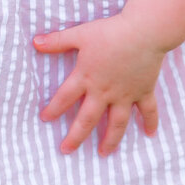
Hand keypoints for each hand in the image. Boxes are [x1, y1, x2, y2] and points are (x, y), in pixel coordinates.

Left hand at [33, 16, 162, 156]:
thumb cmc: (110, 32)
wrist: (143, 32)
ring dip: (110, 140)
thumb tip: (35, 42)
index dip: (53, 109)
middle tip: (66, 150)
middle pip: (87, 119)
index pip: (64, 98)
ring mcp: (125, 94)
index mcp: (86, 78)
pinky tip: (150, 134)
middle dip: (76, 136)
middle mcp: (104, 91)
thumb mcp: (80, 34)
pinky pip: (147, 110)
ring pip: (116, 123)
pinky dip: (150, 122)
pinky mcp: (143, 91)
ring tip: (103, 153)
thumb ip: (57, 41)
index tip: (45, 119)